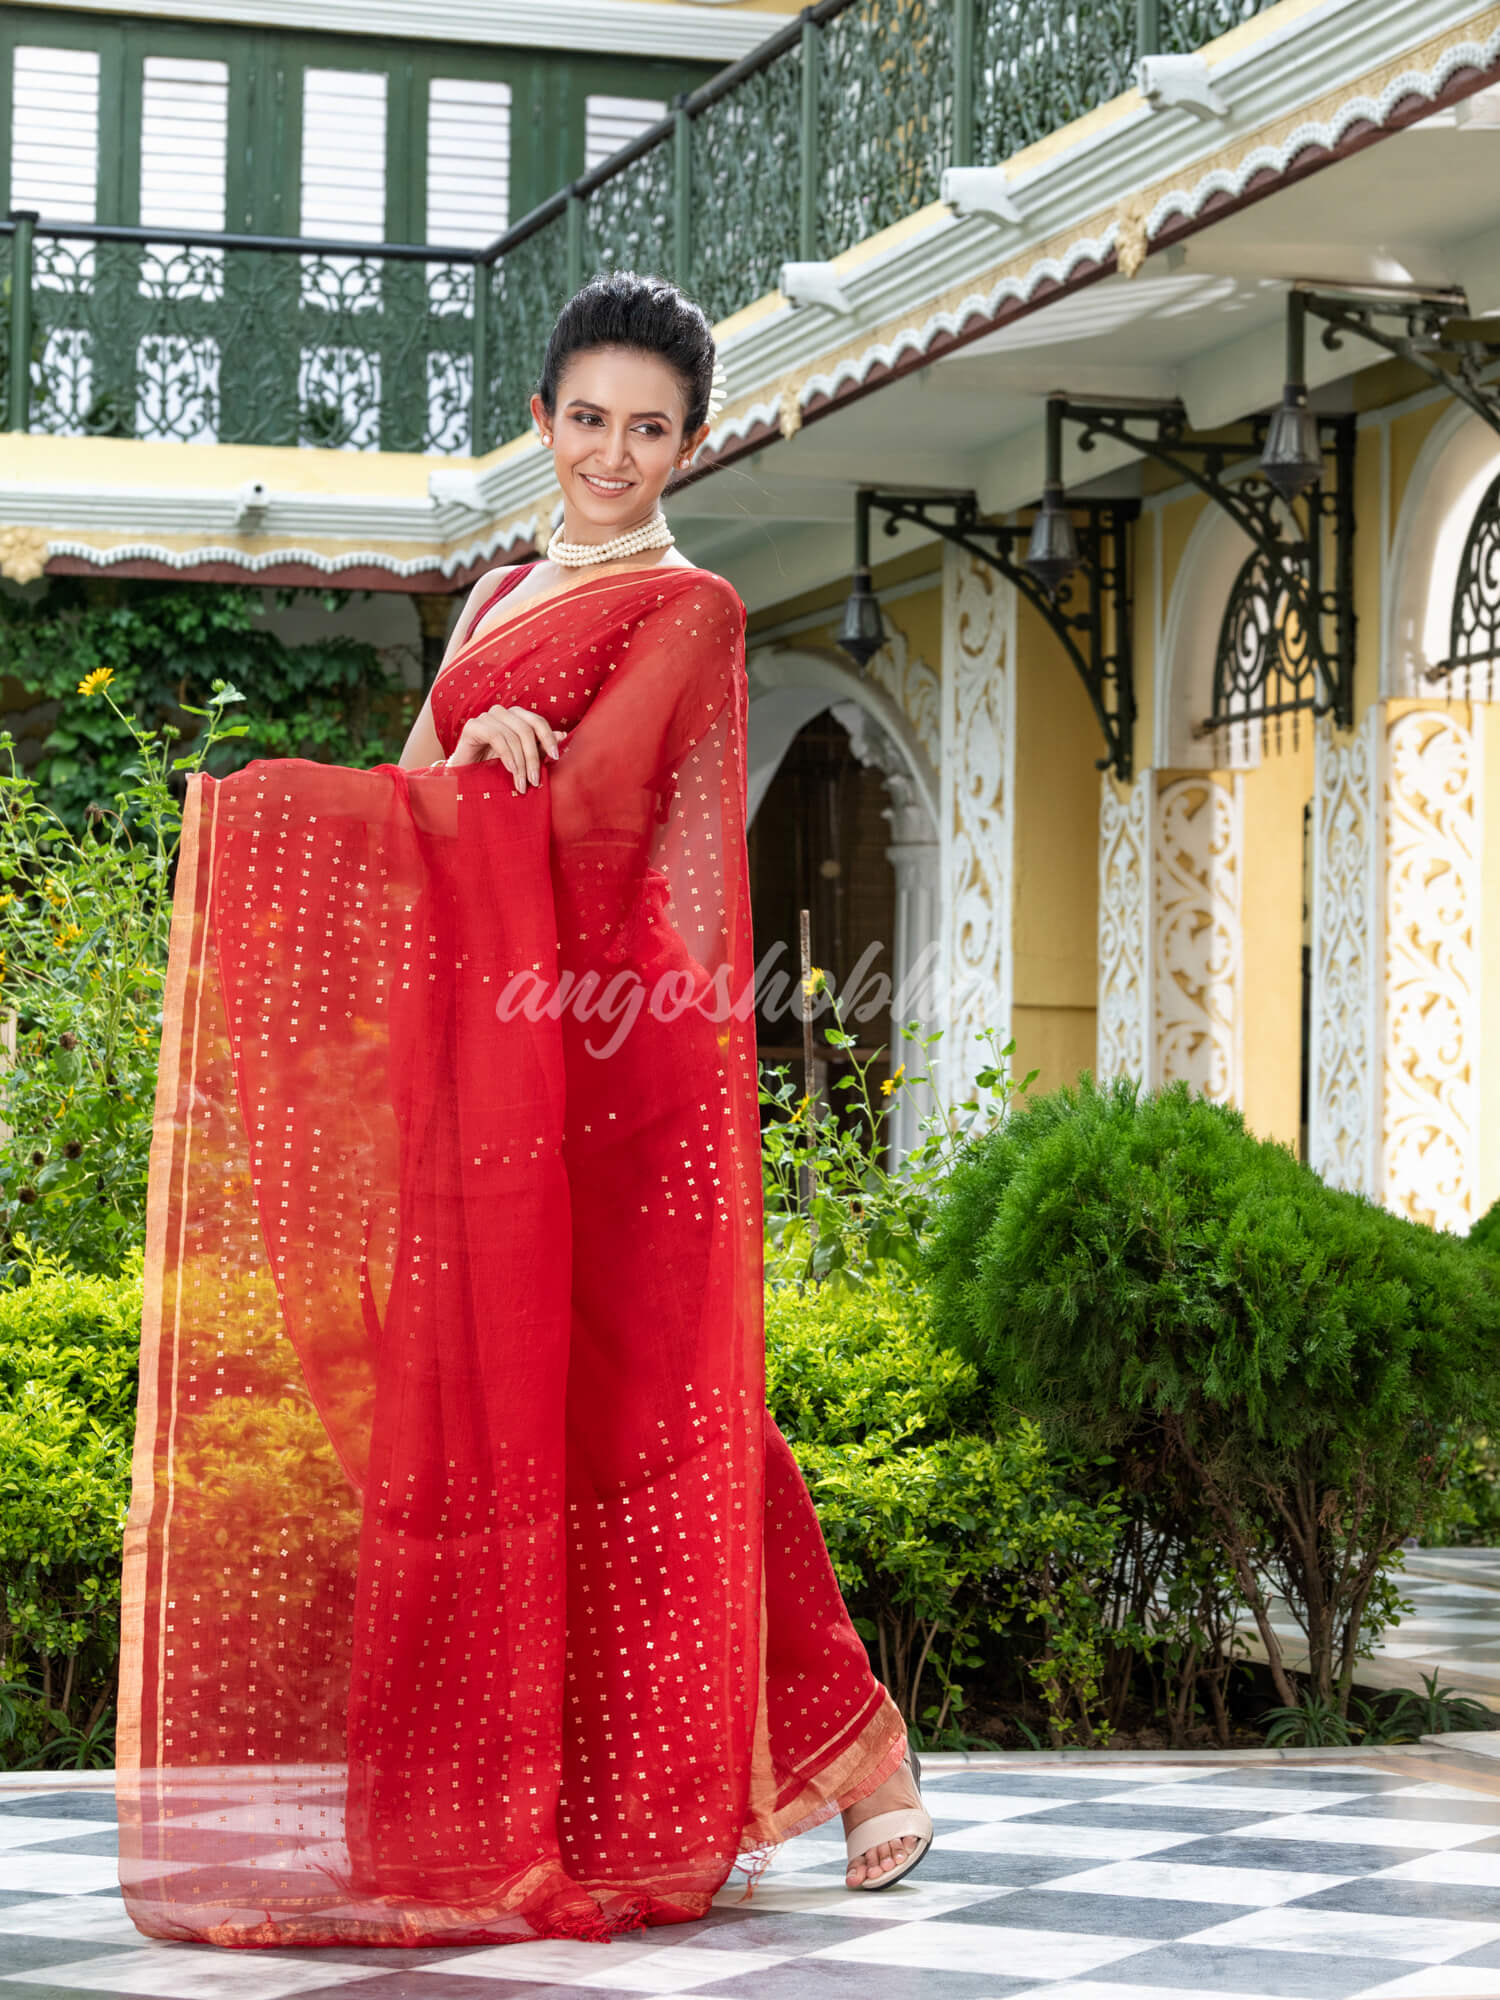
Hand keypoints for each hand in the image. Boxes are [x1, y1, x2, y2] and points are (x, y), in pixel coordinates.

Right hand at [441, 706, 567, 791]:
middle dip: (533, 757)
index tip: (556, 758)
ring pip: (513, 736)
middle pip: (526, 730)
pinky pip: (496, 737)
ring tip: (521, 783)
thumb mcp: (522, 759)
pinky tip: (510, 770)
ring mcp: (486, 717)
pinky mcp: (473, 726)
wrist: (466, 776)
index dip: (548, 739)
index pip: (538, 722)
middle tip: (534, 780)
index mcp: (516, 717)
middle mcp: (502, 713)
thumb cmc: (495, 767)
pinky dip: (506, 755)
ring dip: (520, 763)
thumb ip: (539, 747)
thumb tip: (562, 735)